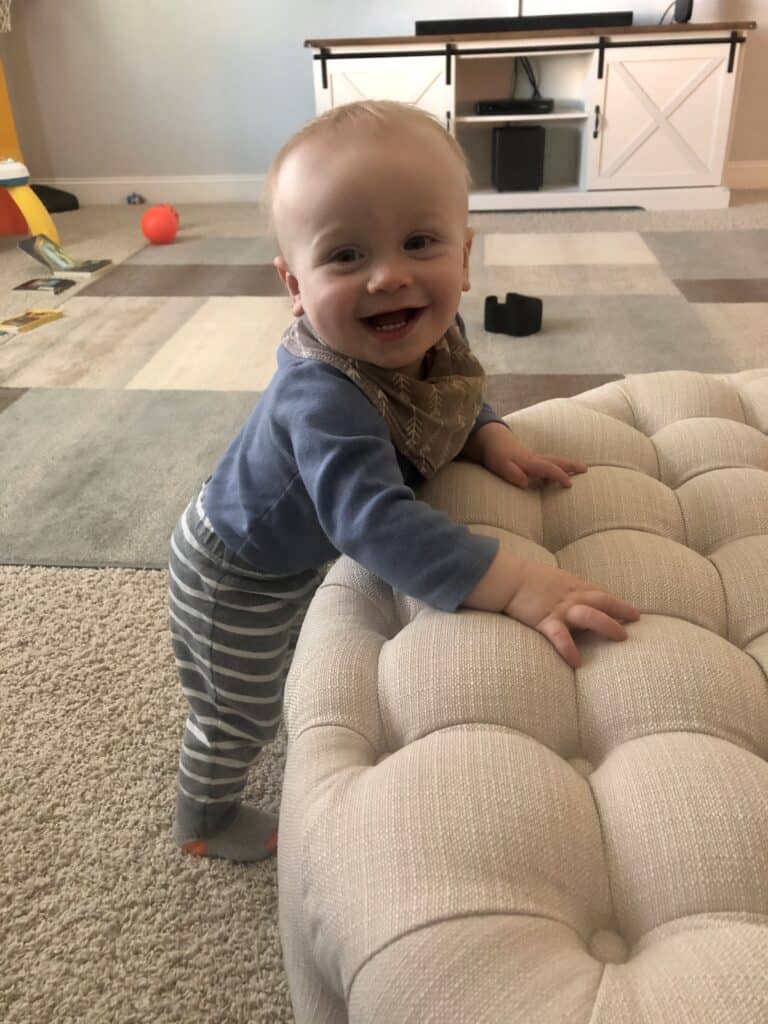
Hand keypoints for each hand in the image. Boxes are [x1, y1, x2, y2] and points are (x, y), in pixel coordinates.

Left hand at [476, 423, 586, 488]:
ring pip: (552, 461)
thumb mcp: (500, 466)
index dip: (559, 476)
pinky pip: (546, 464)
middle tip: (586, 469)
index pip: (548, 469)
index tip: (569, 484)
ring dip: (565, 465)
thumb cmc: (496, 455)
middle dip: (571, 465)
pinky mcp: (529, 461)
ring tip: (578, 470)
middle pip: (556, 461)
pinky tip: (553, 477)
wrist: (490, 439)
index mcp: (529, 463)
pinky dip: (554, 467)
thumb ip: (512, 473)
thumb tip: (525, 481)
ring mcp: (532, 459)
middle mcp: (534, 460)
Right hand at [503, 560, 639, 667]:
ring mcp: (560, 609)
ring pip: (590, 615)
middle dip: (621, 610)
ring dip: (608, 625)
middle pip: (603, 602)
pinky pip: (560, 636)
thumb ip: (566, 590)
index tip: (633, 612)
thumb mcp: (552, 579)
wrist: (508, 579)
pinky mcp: (545, 621)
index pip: (601, 594)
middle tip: (635, 619)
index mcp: (572, 586)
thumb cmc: (526, 579)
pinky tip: (577, 661)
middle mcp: (571, 596)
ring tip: (621, 637)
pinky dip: (569, 648)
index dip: (619, 603)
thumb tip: (576, 599)